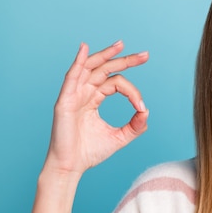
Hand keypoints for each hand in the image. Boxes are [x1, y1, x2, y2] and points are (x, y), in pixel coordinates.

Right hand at [43, 40, 148, 176]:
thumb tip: (147, 112)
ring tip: (121, 45)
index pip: (116, 83)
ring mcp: (73, 95)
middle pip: (105, 69)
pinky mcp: (64, 101)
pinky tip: (85, 49)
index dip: (132, 92)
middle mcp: (83, 93)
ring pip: (90, 68)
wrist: (71, 167)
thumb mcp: (120, 137)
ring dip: (105, 55)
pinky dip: (78, 61)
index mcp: (94, 99)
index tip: (142, 105)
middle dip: (125, 60)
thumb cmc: (89, 153)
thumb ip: (135, 125)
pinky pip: (71, 77)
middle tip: (145, 55)